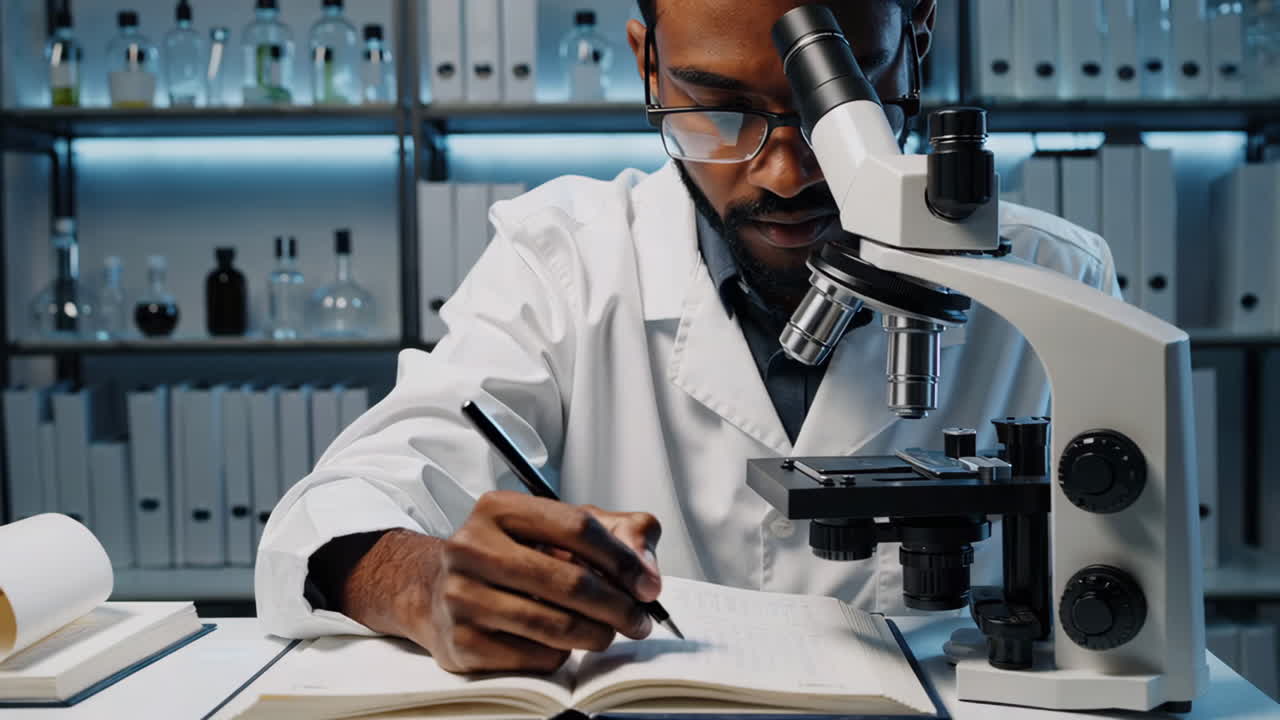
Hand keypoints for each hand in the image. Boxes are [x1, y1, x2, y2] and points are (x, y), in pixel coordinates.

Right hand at [343, 491, 662, 673]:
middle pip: (570, 581)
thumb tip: (647, 572)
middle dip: (618, 607)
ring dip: (597, 635)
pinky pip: (534, 656)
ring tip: (608, 634)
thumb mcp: (559, 529)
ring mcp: (461, 596)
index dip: (623, 559)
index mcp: (498, 508)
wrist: (437, 591)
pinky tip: (562, 645)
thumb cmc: (512, 557)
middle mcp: (471, 547)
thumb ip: (616, 533)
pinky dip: (560, 655)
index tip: (649, 586)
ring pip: (555, 625)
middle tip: (639, 621)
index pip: (577, 527)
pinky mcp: (461, 642)